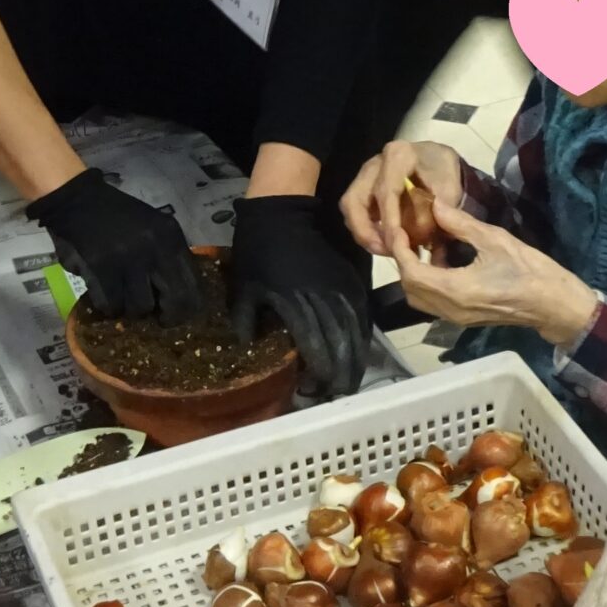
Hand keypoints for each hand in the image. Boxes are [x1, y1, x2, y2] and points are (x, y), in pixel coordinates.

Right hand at [29, 168, 204, 320]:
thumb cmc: (118, 218)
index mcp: (171, 239)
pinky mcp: (101, 268)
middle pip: (175, 302)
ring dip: (130, 309)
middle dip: (165, 317)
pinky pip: (111, 305)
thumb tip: (178, 300)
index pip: (193, 286)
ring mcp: (128, 259)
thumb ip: (167, 258)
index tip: (173, 312)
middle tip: (154, 318)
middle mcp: (156, 249)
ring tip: (122, 297)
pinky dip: (107, 306)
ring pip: (140, 308)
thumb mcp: (153, 229)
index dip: (186, 308)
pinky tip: (104, 294)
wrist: (78, 201)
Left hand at [229, 194, 368, 397]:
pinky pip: (362, 315)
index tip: (310, 391)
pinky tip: (360, 351)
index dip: (317, 376)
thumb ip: (247, 322)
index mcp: (296, 306)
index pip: (316, 351)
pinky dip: (362, 337)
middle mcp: (324, 301)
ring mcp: (340, 290)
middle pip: (342, 347)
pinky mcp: (349, 281)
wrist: (281, 213)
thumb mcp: (243, 289)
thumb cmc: (258, 252)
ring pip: (356, 333)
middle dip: (341, 375)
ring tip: (350, 380)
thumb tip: (250, 351)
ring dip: (355, 360)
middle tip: (335, 394)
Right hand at [340, 140, 466, 257]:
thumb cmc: (444, 173)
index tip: (399, 244)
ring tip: (388, 251)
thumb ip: (441, 210)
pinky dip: (367, 231)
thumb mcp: (450, 188)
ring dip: (364, 234)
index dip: (389, 221)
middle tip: (387, 251)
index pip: (386, 192)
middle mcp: (375, 164)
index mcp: (399, 156)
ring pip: (350, 208)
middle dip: (366, 231)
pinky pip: (354, 213)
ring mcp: (365, 177)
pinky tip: (385, 243)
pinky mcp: (362, 189)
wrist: (439, 162)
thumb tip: (431, 234)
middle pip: (355, 201)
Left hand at [386, 195, 597, 345]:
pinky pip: (434, 302)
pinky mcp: (464, 318)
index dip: (400, 250)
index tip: (398, 228)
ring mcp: (456, 318)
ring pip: (420, 298)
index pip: (412, 272)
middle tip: (407, 234)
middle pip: (410, 288)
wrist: (555, 305)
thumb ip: (460, 224)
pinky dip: (428, 282)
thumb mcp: (495, 239)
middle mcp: (450, 309)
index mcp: (456, 290)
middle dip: (404, 261)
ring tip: (424, 245)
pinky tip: (442, 261)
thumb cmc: (530, 270)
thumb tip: (435, 204)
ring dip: (415, 273)